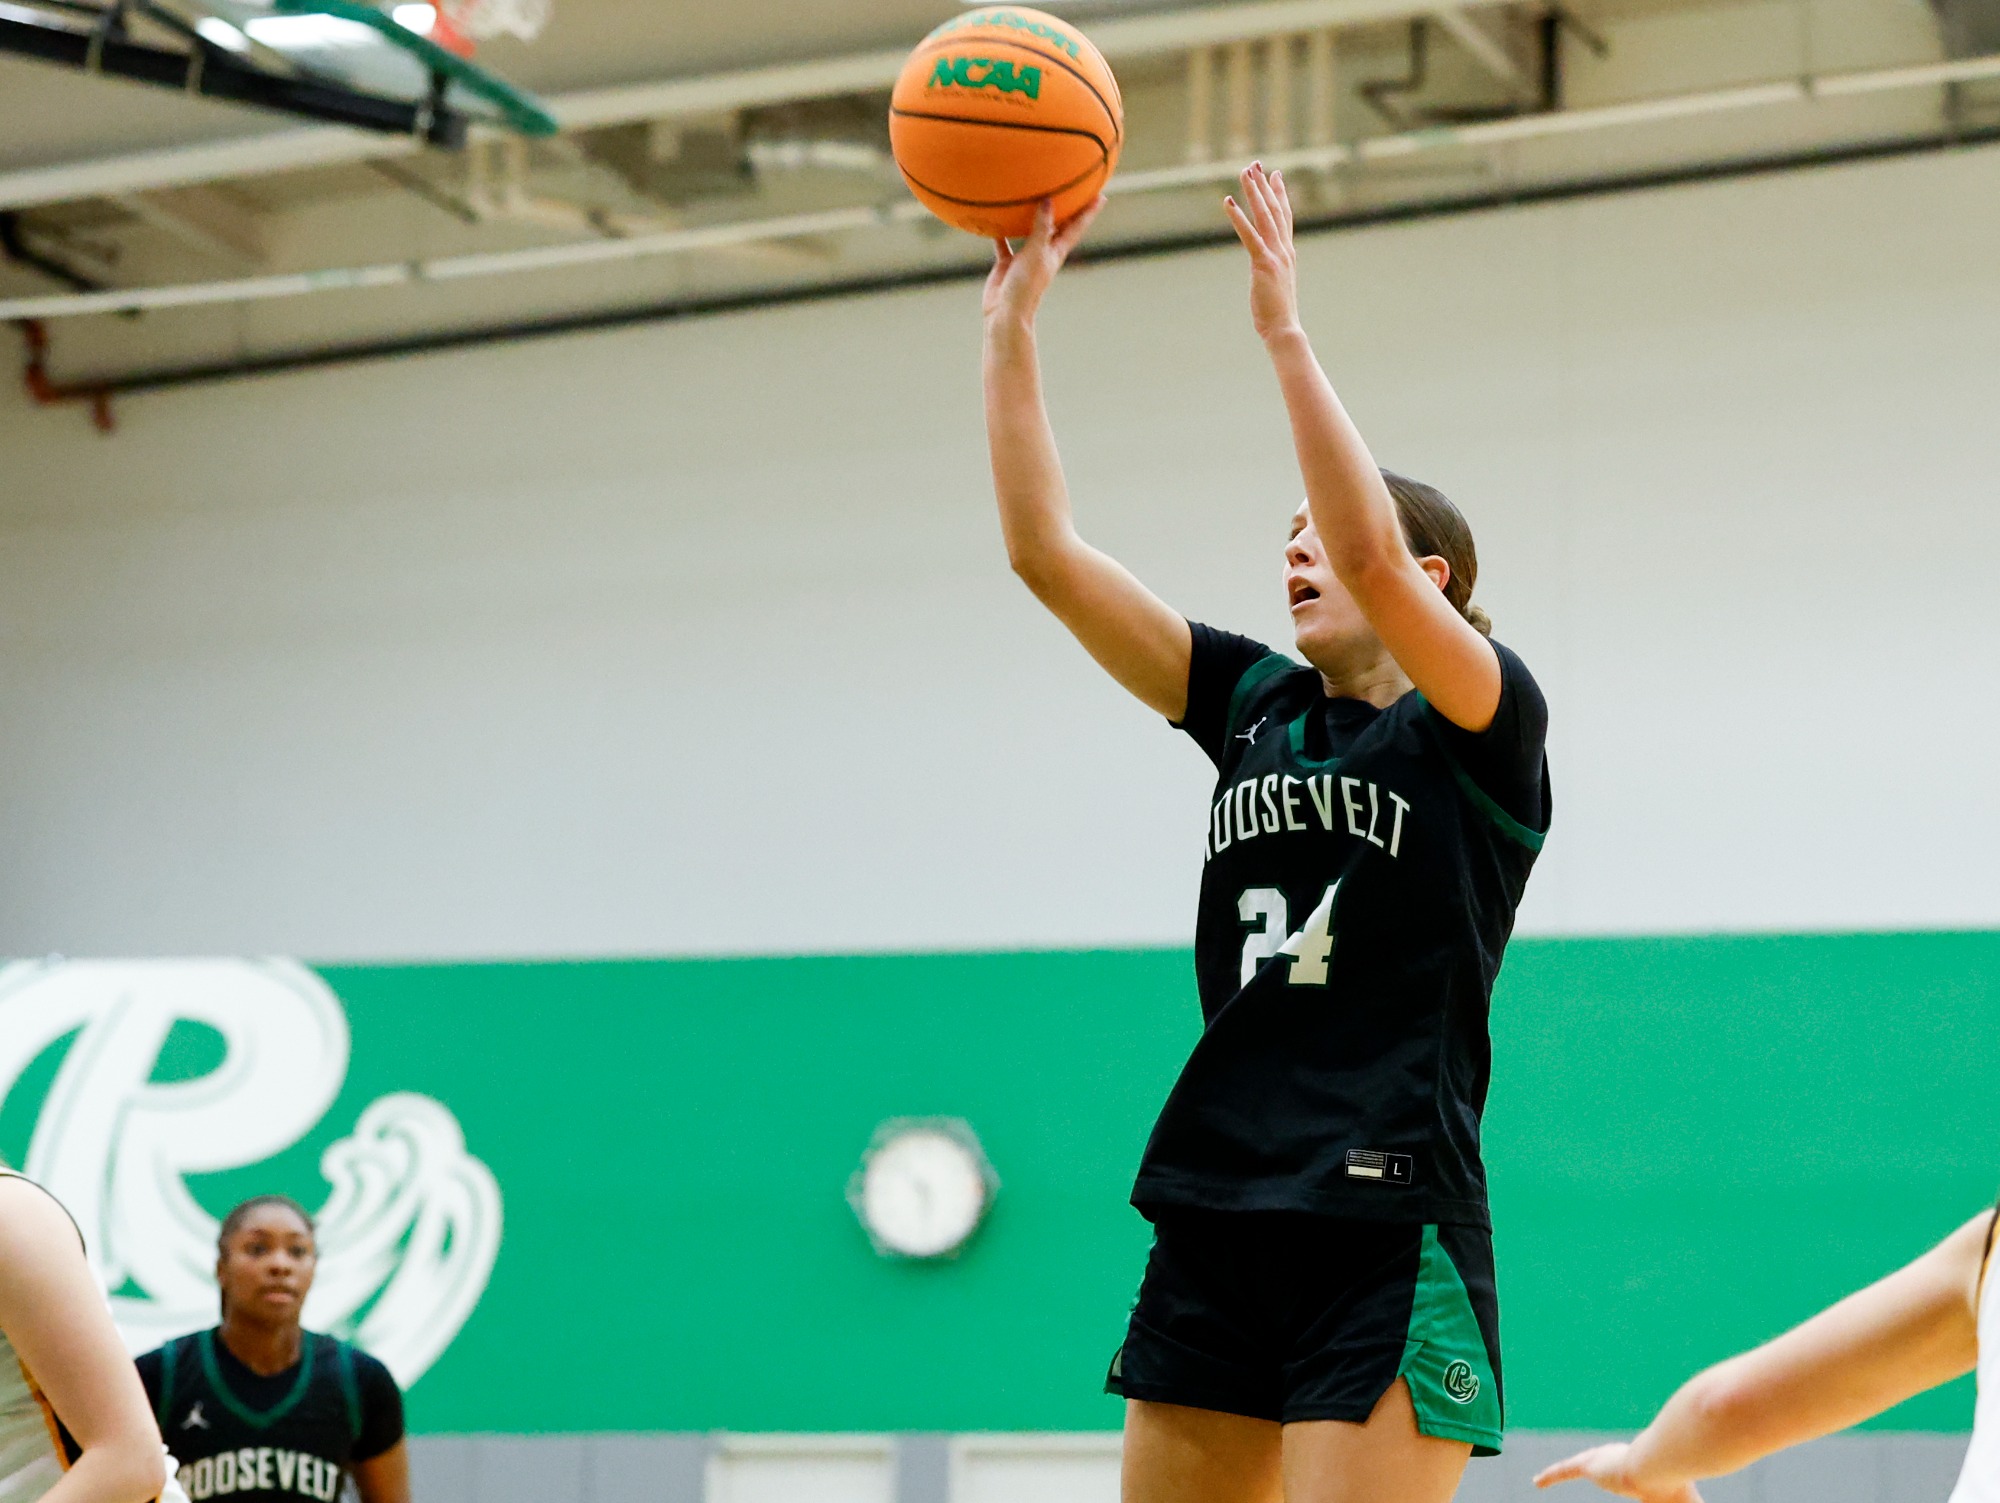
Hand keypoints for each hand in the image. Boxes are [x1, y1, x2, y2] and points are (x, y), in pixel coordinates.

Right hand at [982, 196, 1104, 325]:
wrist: (1006, 313)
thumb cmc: (1026, 286)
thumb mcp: (1036, 253)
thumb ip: (1042, 228)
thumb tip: (1048, 201)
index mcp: (1056, 252)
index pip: (1076, 227)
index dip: (1089, 212)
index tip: (1101, 196)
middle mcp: (1044, 253)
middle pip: (1058, 226)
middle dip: (1067, 210)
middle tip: (1073, 190)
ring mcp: (1026, 258)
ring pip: (1032, 232)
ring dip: (1034, 217)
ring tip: (1036, 197)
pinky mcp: (1009, 263)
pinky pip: (1005, 243)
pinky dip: (1002, 233)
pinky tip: (997, 220)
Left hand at [1223, 162, 1300, 342]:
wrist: (1285, 329)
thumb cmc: (1278, 313)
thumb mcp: (1276, 285)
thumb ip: (1273, 270)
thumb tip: (1268, 267)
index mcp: (1287, 253)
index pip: (1284, 217)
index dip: (1279, 194)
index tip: (1275, 175)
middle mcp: (1284, 249)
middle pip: (1275, 210)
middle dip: (1264, 186)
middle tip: (1256, 164)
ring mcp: (1275, 255)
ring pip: (1265, 216)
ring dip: (1254, 193)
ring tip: (1245, 172)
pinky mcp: (1264, 264)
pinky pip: (1250, 236)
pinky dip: (1239, 218)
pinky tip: (1228, 201)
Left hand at [1534, 1442, 1704, 1502]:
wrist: (1662, 1468)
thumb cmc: (1676, 1486)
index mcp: (1640, 1464)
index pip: (1624, 1468)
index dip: (1620, 1472)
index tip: (1624, 1480)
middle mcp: (1619, 1457)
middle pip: (1602, 1463)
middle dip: (1594, 1467)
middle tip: (1582, 1472)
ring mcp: (1604, 1460)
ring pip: (1580, 1465)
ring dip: (1564, 1472)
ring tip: (1548, 1478)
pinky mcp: (1589, 1465)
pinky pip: (1565, 1470)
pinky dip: (1550, 1476)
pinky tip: (1537, 1483)